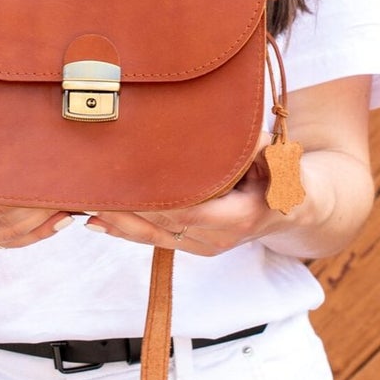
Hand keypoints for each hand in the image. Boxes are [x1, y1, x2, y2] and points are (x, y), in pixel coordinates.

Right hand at [0, 130, 71, 250]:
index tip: (30, 176)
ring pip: (15, 237)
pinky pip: (16, 240)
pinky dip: (43, 230)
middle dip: (36, 208)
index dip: (5, 200)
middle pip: (4, 228)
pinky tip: (66, 215)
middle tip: (65, 180)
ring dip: (46, 220)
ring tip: (75, 197)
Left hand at [84, 135, 311, 255]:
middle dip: (125, 210)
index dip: (155, 201)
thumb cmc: (286, 176)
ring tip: (83, 207)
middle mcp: (218, 239)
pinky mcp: (192, 244)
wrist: (296, 207)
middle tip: (92, 190)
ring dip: (117, 223)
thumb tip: (245, 134)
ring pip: (153, 237)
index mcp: (238, 218)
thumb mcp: (280, 160)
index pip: (188, 211)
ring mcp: (203, 246)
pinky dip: (124, 231)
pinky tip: (96, 223)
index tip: (127, 184)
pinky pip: (155, 240)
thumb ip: (260, 150)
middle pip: (162, 226)